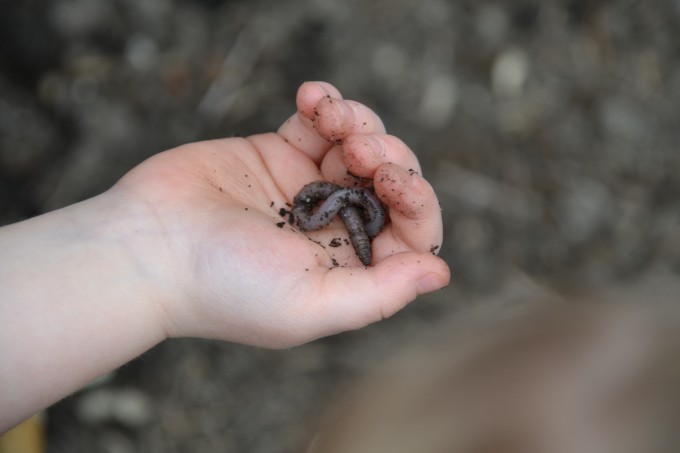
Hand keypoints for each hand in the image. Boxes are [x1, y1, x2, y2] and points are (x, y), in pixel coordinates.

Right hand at [115, 81, 449, 346]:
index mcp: (350, 267)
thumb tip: (440, 271)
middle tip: (356, 151)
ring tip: (331, 118)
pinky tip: (312, 96)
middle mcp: (334, 228)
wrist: (148, 246)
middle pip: (394, 181)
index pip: (413, 232)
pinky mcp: (277, 153)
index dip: (418, 201)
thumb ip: (381, 293)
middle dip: (388, 155)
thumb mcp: (310, 306)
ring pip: (362, 143)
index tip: (390, 180)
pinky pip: (320, 121)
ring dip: (359, 122)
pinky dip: (326, 102)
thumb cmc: (226, 286)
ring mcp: (307, 188)